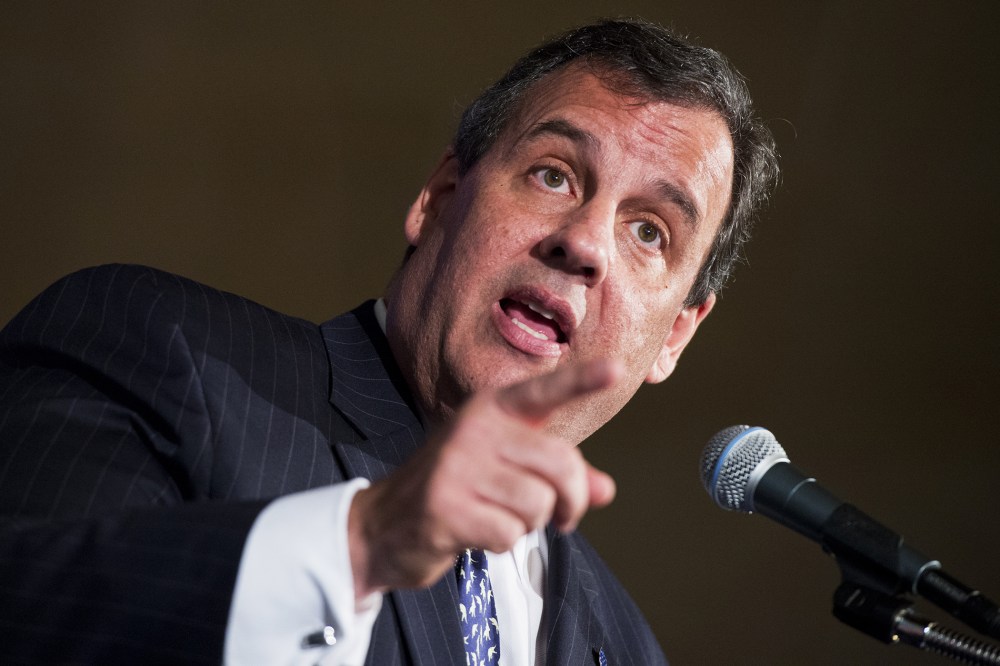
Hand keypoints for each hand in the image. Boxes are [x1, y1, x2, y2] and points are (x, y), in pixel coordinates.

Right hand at [348, 359, 620, 597]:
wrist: (383, 526)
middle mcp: (474, 429)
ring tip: (497, 517)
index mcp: (491, 409)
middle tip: (561, 518)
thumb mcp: (507, 472)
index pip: (543, 392)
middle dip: (570, 501)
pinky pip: (509, 533)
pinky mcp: (444, 507)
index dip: (581, 381)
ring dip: (529, 525)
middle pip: (561, 463)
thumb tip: (606, 490)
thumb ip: (557, 476)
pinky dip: (501, 543)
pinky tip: (474, 533)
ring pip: (537, 503)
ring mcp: (456, 466)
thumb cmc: (457, 491)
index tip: (617, 370)